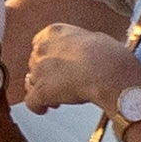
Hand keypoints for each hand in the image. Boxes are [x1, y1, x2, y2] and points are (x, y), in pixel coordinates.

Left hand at [12, 9, 140, 122]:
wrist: (108, 71)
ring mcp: (39, 70)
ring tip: (56, 98)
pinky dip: (38, 107)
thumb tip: (85, 54)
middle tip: (60, 83)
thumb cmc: (109, 56)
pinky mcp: (41, 91)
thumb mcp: (94, 39)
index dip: (49, 58)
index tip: (57, 65)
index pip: (40, 44)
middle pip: (35, 64)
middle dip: (46, 74)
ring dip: (43, 90)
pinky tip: (46, 109)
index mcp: (54, 32)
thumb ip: (80, 45)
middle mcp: (42, 49)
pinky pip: (31, 102)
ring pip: (32, 83)